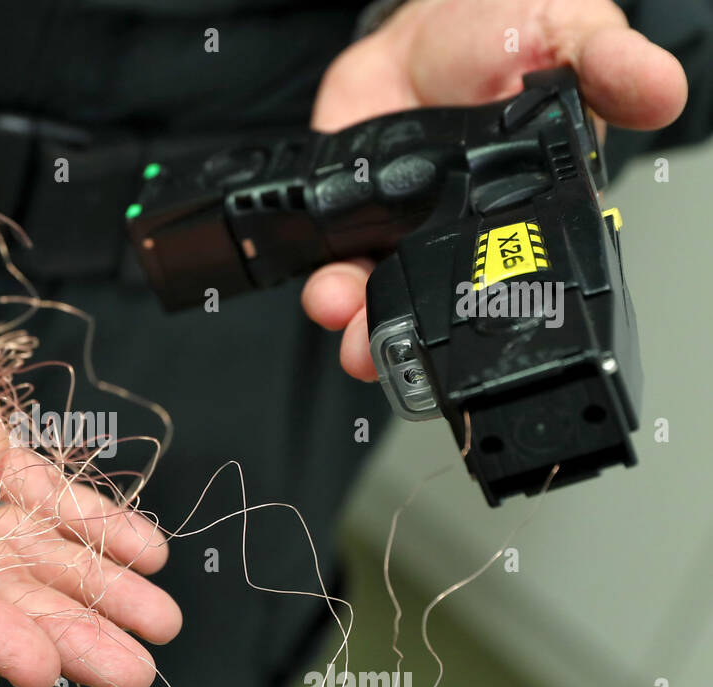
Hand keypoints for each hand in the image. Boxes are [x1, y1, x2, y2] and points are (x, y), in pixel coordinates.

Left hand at [301, 0, 687, 380]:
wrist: (428, 20)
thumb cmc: (504, 37)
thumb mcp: (569, 37)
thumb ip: (607, 67)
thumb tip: (659, 88)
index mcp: (527, 211)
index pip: (517, 278)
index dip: (496, 314)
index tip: (480, 329)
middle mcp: (460, 234)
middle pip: (439, 309)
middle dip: (410, 345)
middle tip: (388, 355)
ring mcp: (402, 230)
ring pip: (382, 302)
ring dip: (361, 329)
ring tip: (351, 328)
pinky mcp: (348, 215)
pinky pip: (332, 264)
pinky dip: (324, 287)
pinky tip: (326, 290)